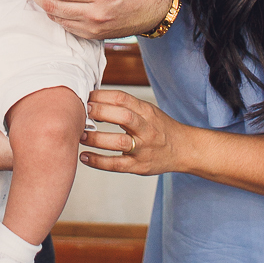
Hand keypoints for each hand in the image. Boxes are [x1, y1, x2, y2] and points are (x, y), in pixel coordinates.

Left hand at [80, 89, 263, 197]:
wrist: (184, 150)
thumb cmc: (160, 128)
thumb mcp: (148, 111)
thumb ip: (126, 106)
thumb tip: (93, 99)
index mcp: (147, 111)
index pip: (124, 98)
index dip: (103, 95)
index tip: (86, 96)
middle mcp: (146, 128)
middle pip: (123, 116)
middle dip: (100, 112)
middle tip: (81, 111)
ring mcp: (144, 148)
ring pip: (119, 142)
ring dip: (96, 138)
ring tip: (79, 134)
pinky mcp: (139, 167)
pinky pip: (117, 164)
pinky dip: (98, 161)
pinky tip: (84, 157)